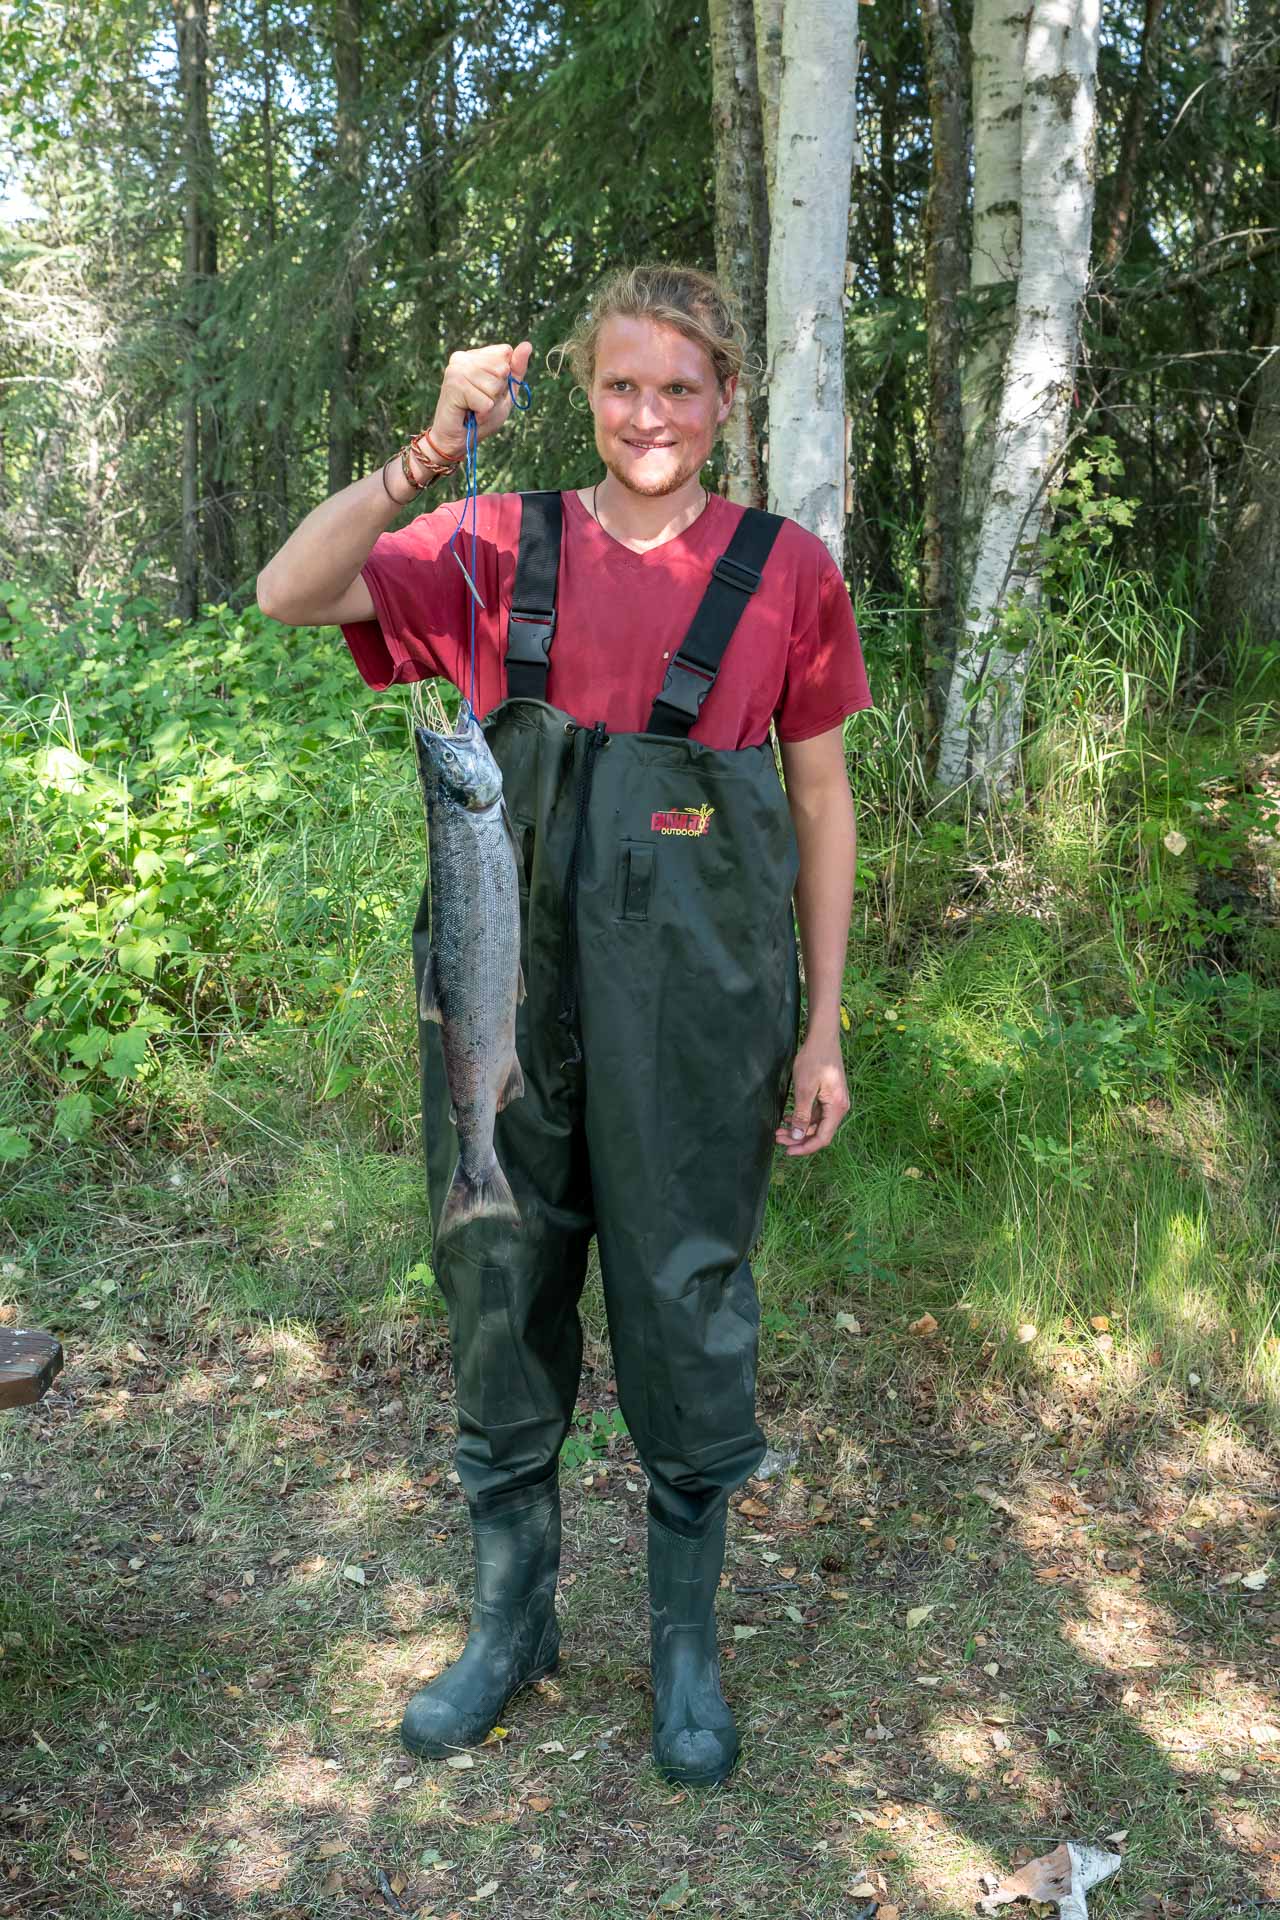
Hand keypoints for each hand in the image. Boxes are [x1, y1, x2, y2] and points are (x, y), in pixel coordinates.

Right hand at [427, 340, 533, 462]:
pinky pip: (485, 401)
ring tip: (473, 408)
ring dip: (489, 404)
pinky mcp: (453, 385)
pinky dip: (482, 413)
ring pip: (494, 385)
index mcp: (475, 356)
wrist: (457, 440)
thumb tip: (527, 345)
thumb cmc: (481, 417)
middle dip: (497, 392)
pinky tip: (467, 413)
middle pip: (502, 368)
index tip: (489, 390)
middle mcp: (463, 357)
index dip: (505, 376)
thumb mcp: (505, 392)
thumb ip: (516, 369)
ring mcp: (456, 369)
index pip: (505, 352)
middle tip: (479, 401)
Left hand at [775, 1033, 849, 1156]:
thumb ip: (802, 1114)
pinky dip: (802, 1119)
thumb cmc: (814, 1059)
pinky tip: (788, 1118)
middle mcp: (839, 1107)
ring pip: (816, 1124)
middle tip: (777, 1139)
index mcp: (837, 1108)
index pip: (823, 1138)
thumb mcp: (804, 1088)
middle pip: (819, 1133)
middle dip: (798, 1138)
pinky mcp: (828, 1096)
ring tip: (779, 1130)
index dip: (805, 1148)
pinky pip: (816, 1114)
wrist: (822, 1038)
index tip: (787, 1151)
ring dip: (798, 1129)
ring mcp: (834, 1102)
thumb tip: (798, 1136)